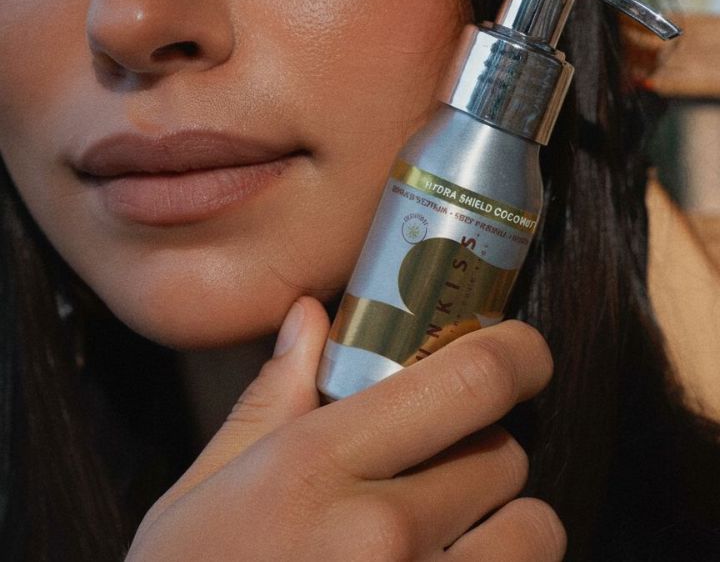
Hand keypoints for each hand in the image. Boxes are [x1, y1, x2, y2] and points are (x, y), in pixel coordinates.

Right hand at [126, 298, 565, 560]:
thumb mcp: (203, 491)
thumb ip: (270, 398)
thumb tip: (310, 315)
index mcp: (317, 466)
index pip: (468, 382)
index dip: (517, 354)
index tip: (524, 352)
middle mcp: (383, 534)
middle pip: (505, 456)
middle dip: (484, 451)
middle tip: (443, 468)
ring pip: (534, 533)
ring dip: (509, 527)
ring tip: (457, 539)